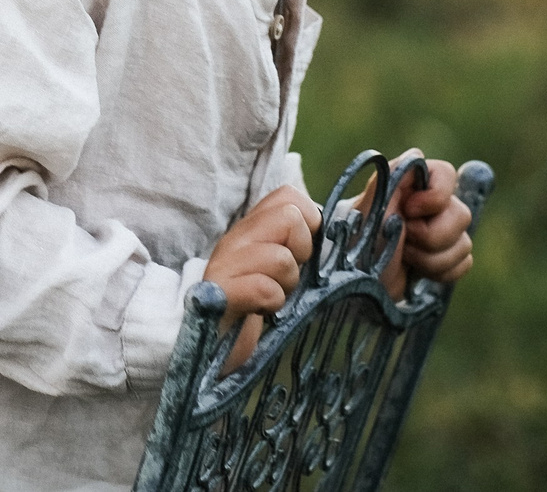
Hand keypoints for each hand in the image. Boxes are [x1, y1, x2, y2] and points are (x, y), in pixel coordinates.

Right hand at [204, 185, 320, 369]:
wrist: (207, 350)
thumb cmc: (253, 308)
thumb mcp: (278, 270)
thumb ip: (298, 246)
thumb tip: (339, 230)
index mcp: (252, 229)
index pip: (289, 196)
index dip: (308, 222)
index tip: (302, 254)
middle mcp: (236, 240)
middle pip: (289, 216)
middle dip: (302, 251)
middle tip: (288, 278)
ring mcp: (225, 266)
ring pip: (280, 256)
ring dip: (287, 284)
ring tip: (274, 299)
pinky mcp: (219, 298)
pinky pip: (263, 289)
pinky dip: (272, 302)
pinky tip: (262, 312)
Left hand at [371, 150, 474, 297]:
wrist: (357, 283)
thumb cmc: (357, 241)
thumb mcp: (369, 205)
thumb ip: (392, 176)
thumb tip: (417, 156)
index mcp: (411, 184)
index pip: (447, 173)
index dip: (435, 197)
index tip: (408, 211)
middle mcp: (430, 204)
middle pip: (461, 215)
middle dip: (431, 236)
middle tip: (403, 240)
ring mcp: (440, 231)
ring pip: (464, 244)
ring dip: (431, 258)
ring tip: (404, 257)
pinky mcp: (445, 257)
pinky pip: (463, 263)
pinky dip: (440, 272)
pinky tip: (417, 270)